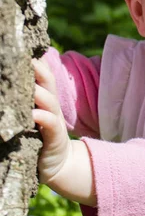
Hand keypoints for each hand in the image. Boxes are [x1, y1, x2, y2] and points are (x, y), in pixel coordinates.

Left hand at [32, 57, 71, 184]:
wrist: (58, 165)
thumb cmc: (39, 138)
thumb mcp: (33, 116)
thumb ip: (27, 99)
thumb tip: (16, 80)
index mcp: (45, 100)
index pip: (42, 75)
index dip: (36, 62)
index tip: (23, 49)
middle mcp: (51, 107)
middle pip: (48, 83)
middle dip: (39, 69)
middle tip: (26, 58)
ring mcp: (55, 122)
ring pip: (50, 102)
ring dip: (40, 92)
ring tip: (29, 86)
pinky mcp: (54, 139)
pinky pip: (50, 126)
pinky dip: (43, 118)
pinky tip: (33, 114)